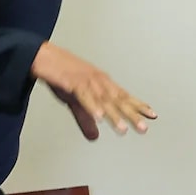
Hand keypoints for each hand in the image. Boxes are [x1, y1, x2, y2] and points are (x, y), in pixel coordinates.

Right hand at [31, 42, 156, 140]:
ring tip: (122, 129)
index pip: (123, 96)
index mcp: (101, 83)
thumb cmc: (60, 75)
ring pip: (103, 100)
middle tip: (143, 127)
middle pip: (117, 100)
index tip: (152, 115)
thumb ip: (86, 119)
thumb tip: (95, 136)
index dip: (137, 106)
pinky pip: (84, 96)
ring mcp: (86, 80)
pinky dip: (91, 106)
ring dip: (113, 115)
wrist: (43, 57)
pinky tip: (99, 117)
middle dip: (131, 114)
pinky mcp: (72, 82)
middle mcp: (97, 81)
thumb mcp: (74, 101)